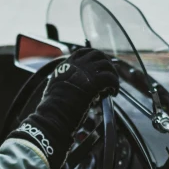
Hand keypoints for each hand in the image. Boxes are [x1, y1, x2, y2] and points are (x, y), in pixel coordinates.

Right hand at [8, 48, 118, 168]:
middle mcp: (75, 65)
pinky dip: (115, 84)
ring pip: (106, 65)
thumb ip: (65, 84)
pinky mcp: (94, 82)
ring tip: (113, 86)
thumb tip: (75, 89)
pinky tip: (113, 93)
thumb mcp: (55, 90)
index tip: (99, 66)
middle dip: (106, 62)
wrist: (54, 115)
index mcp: (65, 66)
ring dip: (112, 74)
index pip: (82, 53)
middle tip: (110, 74)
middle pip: (96, 54)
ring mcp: (85, 72)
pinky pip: (111, 78)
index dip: (93, 57)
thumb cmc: (53, 110)